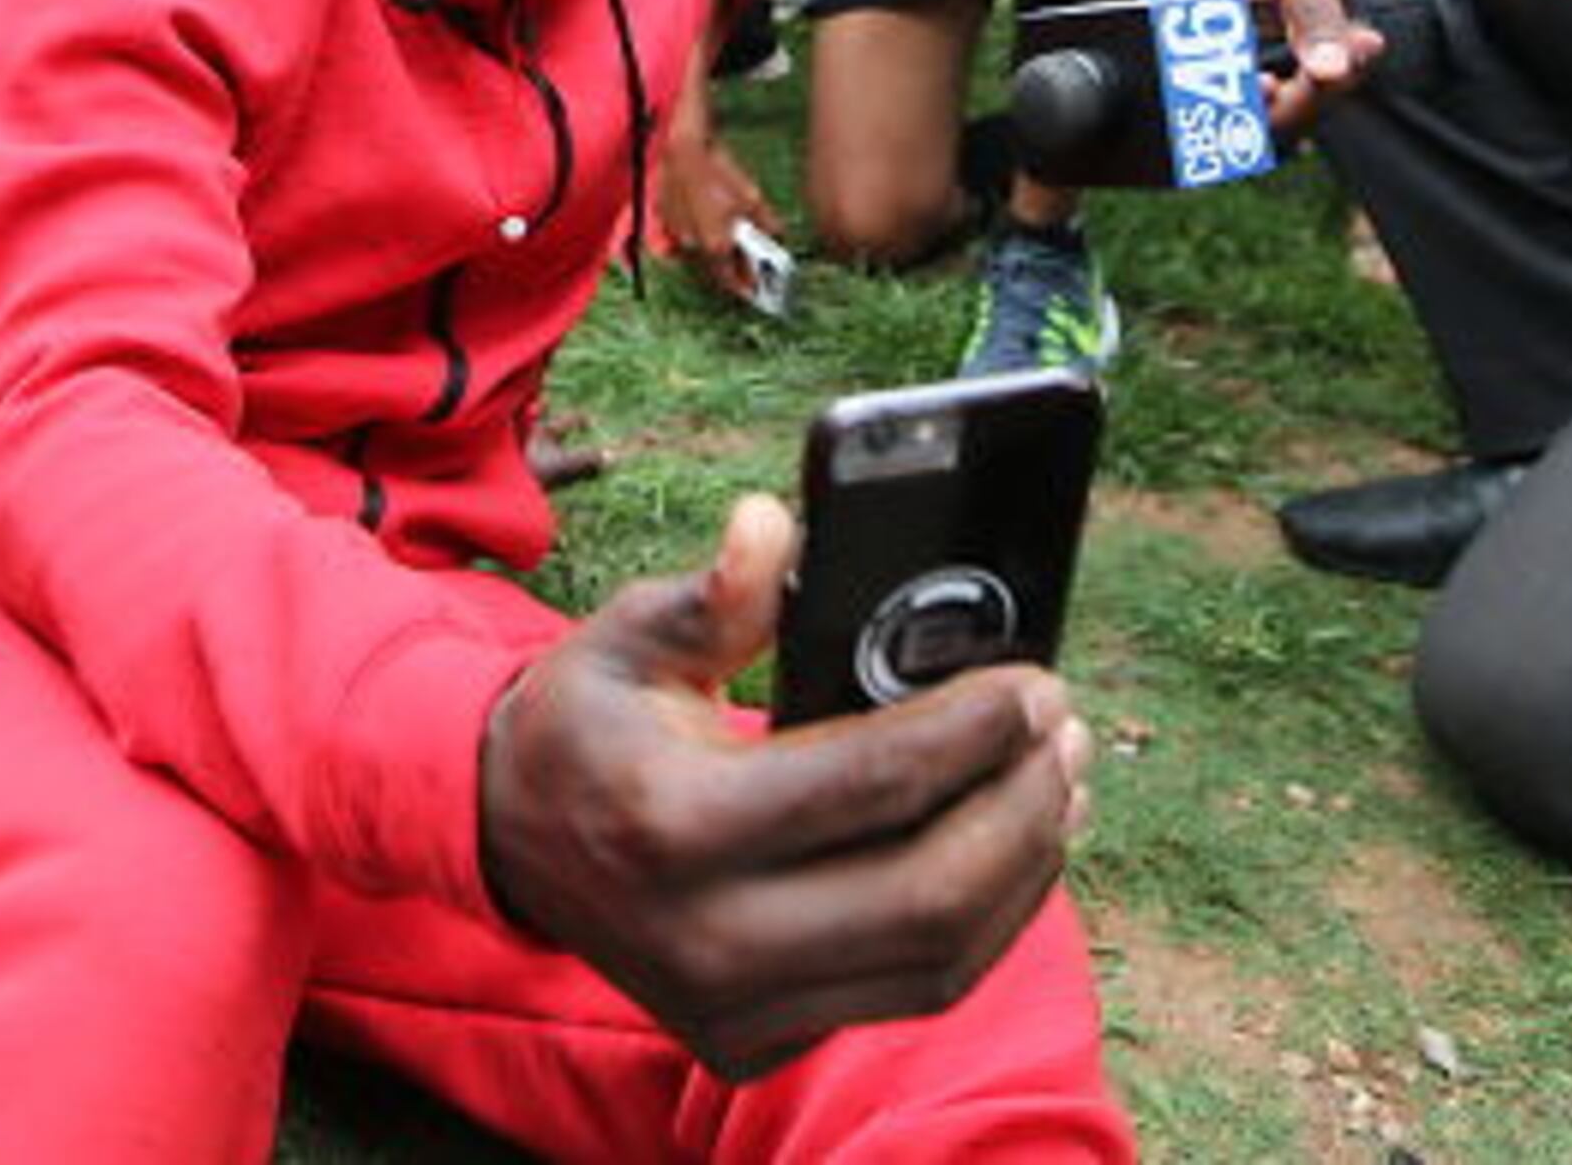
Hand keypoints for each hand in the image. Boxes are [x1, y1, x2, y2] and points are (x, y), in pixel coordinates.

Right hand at [478, 496, 1092, 1080]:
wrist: (508, 842)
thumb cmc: (585, 724)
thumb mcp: (626, 638)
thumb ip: (714, 595)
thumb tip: (776, 528)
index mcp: (673, 825)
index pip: (870, 784)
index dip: (972, 732)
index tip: (1035, 684)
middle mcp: (705, 937)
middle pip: (927, 893)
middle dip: (1021, 808)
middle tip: (1063, 735)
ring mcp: (733, 1008)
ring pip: (937, 962)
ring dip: (1021, 872)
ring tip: (1058, 788)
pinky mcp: (756, 1042)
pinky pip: (909, 993)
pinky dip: (979, 924)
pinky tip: (1008, 853)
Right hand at [654, 123, 782, 305]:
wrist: (685, 150)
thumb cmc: (718, 172)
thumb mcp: (752, 197)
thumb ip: (767, 223)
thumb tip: (778, 236)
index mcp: (717, 246)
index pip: (733, 281)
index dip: (748, 287)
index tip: (758, 291)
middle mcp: (693, 247)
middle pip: (714, 272)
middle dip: (730, 273)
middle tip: (745, 272)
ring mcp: (676, 235)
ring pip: (697, 256)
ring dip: (711, 256)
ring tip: (726, 247)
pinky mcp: (664, 221)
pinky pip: (681, 239)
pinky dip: (694, 238)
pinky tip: (703, 224)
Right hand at [1190, 0, 1382, 130]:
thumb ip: (1314, 13)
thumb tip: (1328, 71)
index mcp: (1208, 10)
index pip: (1218, 77)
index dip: (1252, 99)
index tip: (1289, 83)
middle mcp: (1219, 36)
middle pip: (1253, 101)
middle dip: (1310, 92)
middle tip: (1353, 59)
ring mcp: (1250, 45)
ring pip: (1284, 97)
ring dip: (1331, 81)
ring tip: (1366, 43)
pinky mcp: (1279, 47)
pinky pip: (1303, 80)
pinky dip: (1337, 68)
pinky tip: (1362, 43)